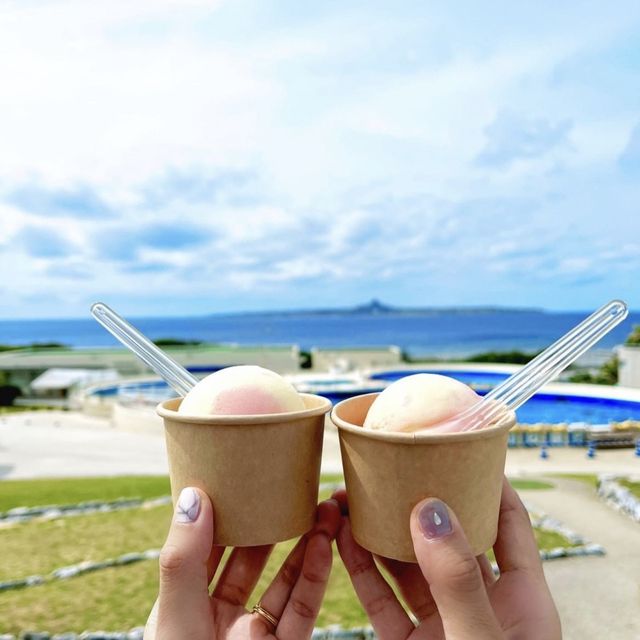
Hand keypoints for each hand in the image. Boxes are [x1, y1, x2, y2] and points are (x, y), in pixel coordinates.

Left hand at [145, 487, 339, 638]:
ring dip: (303, 543)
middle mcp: (219, 615)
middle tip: (294, 486)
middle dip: (272, 522)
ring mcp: (252, 633)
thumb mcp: (176, 619)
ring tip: (322, 508)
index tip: (244, 475)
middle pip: (250, 557)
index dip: (224, 510)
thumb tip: (194, 495)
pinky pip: (301, 608)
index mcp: (184, 603)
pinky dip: (314, 575)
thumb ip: (183, 560)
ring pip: (282, 579)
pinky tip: (324, 545)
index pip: (205, 544)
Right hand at [334, 478, 560, 638]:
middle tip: (388, 466)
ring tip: (351, 496)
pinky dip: (360, 567)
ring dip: (380, 529)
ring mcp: (441, 626)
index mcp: (520, 600)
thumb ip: (458, 579)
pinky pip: (380, 598)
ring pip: (407, 563)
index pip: (508, 522)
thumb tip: (432, 509)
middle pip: (449, 534)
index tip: (457, 444)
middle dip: (417, 498)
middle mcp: (479, 605)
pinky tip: (341, 537)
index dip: (487, 479)